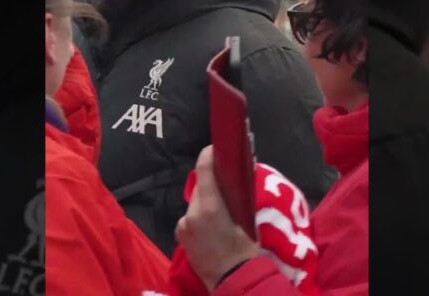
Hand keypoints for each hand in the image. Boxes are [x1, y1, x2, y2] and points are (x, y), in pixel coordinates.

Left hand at [176, 146, 259, 290]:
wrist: (231, 280)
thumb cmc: (245, 250)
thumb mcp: (248, 220)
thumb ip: (240, 196)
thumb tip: (241, 173)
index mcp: (210, 207)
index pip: (204, 169)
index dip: (209, 155)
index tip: (215, 148)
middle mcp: (192, 213)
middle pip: (201, 186)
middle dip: (212, 182)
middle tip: (226, 184)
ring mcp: (183, 224)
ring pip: (195, 201)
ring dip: (206, 200)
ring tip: (221, 212)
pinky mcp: (179, 233)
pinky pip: (191, 216)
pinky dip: (200, 215)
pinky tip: (211, 226)